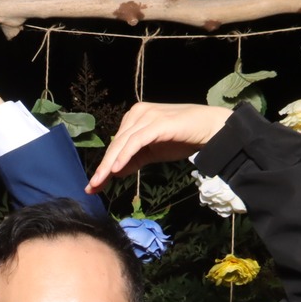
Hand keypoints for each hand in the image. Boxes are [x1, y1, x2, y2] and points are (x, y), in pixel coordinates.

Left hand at [86, 102, 232, 193]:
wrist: (209, 130)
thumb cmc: (182, 138)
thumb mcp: (152, 152)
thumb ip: (133, 160)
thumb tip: (114, 171)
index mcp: (135, 117)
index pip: (115, 144)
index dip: (103, 165)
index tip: (93, 186)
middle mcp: (138, 113)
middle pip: (115, 144)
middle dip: (102, 168)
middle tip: (91, 188)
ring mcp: (147, 116)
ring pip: (122, 143)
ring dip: (109, 165)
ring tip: (99, 182)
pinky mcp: (157, 123)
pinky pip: (136, 141)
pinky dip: (125, 156)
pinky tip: (116, 169)